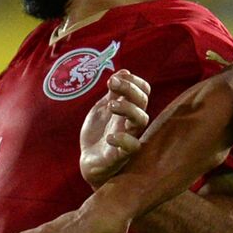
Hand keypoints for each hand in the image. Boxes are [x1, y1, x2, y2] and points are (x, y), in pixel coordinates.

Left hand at [79, 70, 151, 188]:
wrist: (89, 162)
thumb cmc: (98, 134)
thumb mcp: (101, 108)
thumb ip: (112, 93)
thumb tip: (124, 71)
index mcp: (128, 109)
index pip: (143, 91)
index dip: (134, 81)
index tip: (116, 78)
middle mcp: (131, 122)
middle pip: (142, 102)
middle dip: (129, 88)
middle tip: (112, 83)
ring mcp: (127, 137)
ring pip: (141, 121)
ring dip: (128, 108)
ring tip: (111, 106)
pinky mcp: (120, 155)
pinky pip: (132, 147)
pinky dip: (123, 140)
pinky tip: (110, 136)